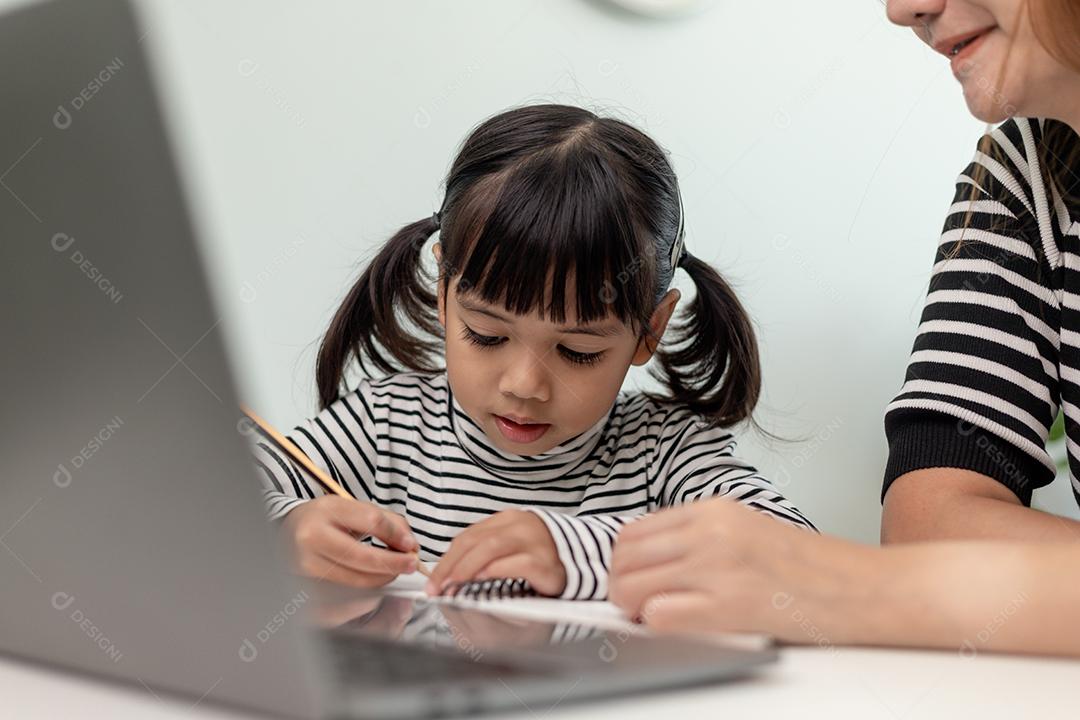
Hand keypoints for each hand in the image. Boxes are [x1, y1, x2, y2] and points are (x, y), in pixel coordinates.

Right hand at [283, 496, 418, 587]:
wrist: (289, 531)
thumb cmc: (327, 519)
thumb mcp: (353, 508)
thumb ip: (386, 521)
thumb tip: (409, 545)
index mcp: (328, 510)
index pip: (371, 521)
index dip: (396, 535)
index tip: (411, 545)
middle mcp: (313, 537)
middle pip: (362, 556)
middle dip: (392, 563)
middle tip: (411, 565)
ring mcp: (306, 563)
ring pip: (355, 580)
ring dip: (381, 579)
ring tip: (393, 572)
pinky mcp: (306, 584)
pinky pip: (344, 594)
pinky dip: (365, 591)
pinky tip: (374, 582)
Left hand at [426, 510, 565, 596]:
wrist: (583, 557)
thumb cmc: (540, 556)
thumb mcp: (510, 547)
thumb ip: (485, 554)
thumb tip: (450, 576)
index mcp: (507, 520)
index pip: (467, 537)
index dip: (446, 560)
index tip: (432, 581)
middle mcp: (520, 526)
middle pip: (476, 542)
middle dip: (451, 567)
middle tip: (437, 588)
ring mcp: (535, 542)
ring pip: (492, 549)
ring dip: (468, 569)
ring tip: (453, 587)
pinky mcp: (548, 562)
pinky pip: (518, 564)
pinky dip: (497, 571)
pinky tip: (483, 581)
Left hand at [610, 498, 869, 643]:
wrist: (862, 587)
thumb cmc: (810, 567)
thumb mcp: (747, 529)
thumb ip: (699, 536)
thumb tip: (650, 560)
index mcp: (713, 510)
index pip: (632, 531)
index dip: (624, 561)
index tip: (635, 578)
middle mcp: (709, 532)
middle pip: (623, 557)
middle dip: (621, 585)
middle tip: (638, 604)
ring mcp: (717, 566)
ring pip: (629, 586)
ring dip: (633, 607)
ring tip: (656, 616)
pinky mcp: (728, 605)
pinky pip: (658, 615)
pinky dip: (656, 625)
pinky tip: (678, 626)